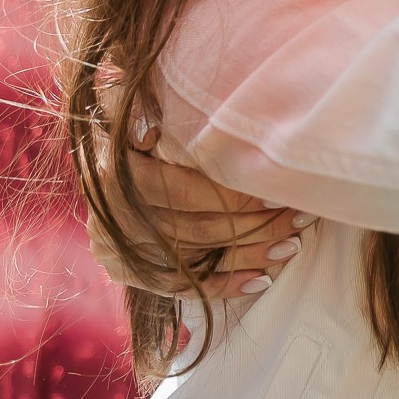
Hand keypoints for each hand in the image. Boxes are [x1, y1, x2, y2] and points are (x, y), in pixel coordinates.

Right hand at [86, 96, 308, 298]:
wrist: (101, 166)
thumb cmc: (131, 128)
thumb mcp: (132, 111)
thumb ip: (151, 116)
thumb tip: (156, 132)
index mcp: (115, 175)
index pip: (186, 194)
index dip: (234, 196)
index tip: (276, 194)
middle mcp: (114, 219)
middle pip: (197, 230)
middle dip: (254, 227)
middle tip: (298, 220)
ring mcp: (118, 251)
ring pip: (196, 261)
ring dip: (249, 256)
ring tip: (290, 247)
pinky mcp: (128, 273)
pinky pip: (182, 288)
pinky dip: (224, 284)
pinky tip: (260, 279)